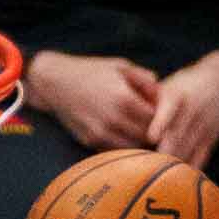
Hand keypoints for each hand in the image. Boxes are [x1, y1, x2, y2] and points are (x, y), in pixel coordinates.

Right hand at [25, 50, 159, 148]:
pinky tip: (125, 136)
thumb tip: (164, 96)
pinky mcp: (91, 142)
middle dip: (154, 134)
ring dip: (140, 144)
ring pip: (133, 149)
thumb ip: (145, 79)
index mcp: (124, 98)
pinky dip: (124, 147)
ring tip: (142, 134)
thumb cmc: (91, 71)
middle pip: (147, 138)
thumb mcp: (120, 66)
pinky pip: (116, 151)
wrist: (55, 82)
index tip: (163, 115)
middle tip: (157, 129)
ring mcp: (100, 133)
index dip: (162, 119)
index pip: (156, 120)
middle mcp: (113, 119)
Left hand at [148, 50, 218, 170]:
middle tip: (144, 166)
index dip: (161, 123)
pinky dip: (188, 170)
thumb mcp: (170, 85)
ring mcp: (203, 127)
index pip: (169, 111)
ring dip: (171, 165)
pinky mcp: (211, 140)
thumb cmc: (185, 85)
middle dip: (161, 152)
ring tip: (154, 177)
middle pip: (177, 137)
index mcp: (178, 96)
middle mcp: (192, 112)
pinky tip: (175, 181)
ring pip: (187, 151)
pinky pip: (200, 159)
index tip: (151, 136)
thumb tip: (124, 105)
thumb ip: (148, 97)